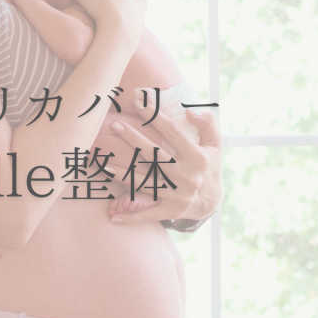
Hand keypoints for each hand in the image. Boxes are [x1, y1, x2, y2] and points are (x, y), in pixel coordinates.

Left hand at [105, 108, 222, 225]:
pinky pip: (147, 214)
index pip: (173, 132)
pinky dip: (131, 217)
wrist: (212, 202)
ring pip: (143, 181)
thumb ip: (208, 124)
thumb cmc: (208, 167)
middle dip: (132, 138)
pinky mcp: (169, 211)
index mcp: (197, 157)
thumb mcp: (215, 144)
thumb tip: (190, 110)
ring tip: (102, 162)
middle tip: (114, 125)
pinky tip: (112, 216)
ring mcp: (176, 195)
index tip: (140, 100)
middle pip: (153, 154)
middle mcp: (186, 176)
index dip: (155, 115)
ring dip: (121, 172)